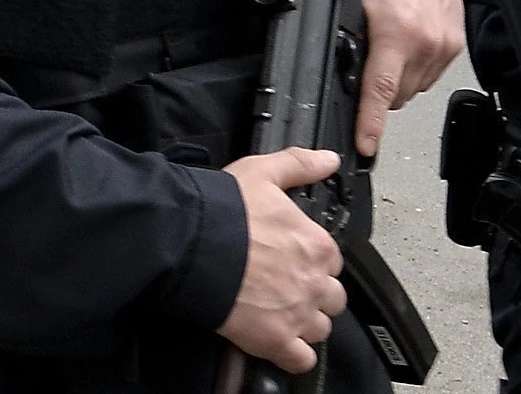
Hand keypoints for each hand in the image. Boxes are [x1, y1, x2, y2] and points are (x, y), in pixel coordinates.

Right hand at [216, 149, 345, 371]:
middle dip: (314, 294)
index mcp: (316, 244)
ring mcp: (296, 314)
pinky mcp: (274, 340)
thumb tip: (327, 161)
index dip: (313, 260)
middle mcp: (313, 282)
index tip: (294, 259)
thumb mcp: (261, 172)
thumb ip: (299, 165)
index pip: (332, 260)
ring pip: (320, 329)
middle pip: (332, 298)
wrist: (188, 246)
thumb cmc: (222, 211)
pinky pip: (301, 360)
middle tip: (286, 287)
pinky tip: (279, 342)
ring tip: (280, 314)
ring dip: (305, 323)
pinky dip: (293, 355)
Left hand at [355, 0, 462, 156]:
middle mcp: (426, 43)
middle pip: (398, 96)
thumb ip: (356, 38)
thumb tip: (349, 70)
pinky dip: (417, 67)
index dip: (371, 123)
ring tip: (387, 50)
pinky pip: (432, 72)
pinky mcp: (456, 40)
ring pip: (416, 87)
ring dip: (399, 80)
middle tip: (365, 70)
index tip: (366, 144)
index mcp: (397, 33)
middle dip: (379, 92)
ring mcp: (445, 44)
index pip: (380, 91)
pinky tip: (407, 44)